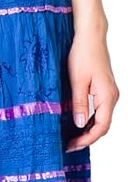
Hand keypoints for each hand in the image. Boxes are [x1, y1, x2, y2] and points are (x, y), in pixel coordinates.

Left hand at [65, 28, 119, 150]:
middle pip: (103, 126)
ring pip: (101, 119)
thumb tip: (79, 124)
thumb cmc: (83, 54)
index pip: (101, 126)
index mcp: (107, 96)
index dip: (87, 139)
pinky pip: (100, 110)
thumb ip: (79, 104)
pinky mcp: (104, 90)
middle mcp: (112, 97)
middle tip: (69, 145)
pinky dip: (90, 120)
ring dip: (88, 130)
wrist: (90, 36)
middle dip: (87, 138)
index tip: (73, 145)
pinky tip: (77, 123)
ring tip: (71, 137)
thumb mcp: (77, 81)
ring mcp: (109, 93)